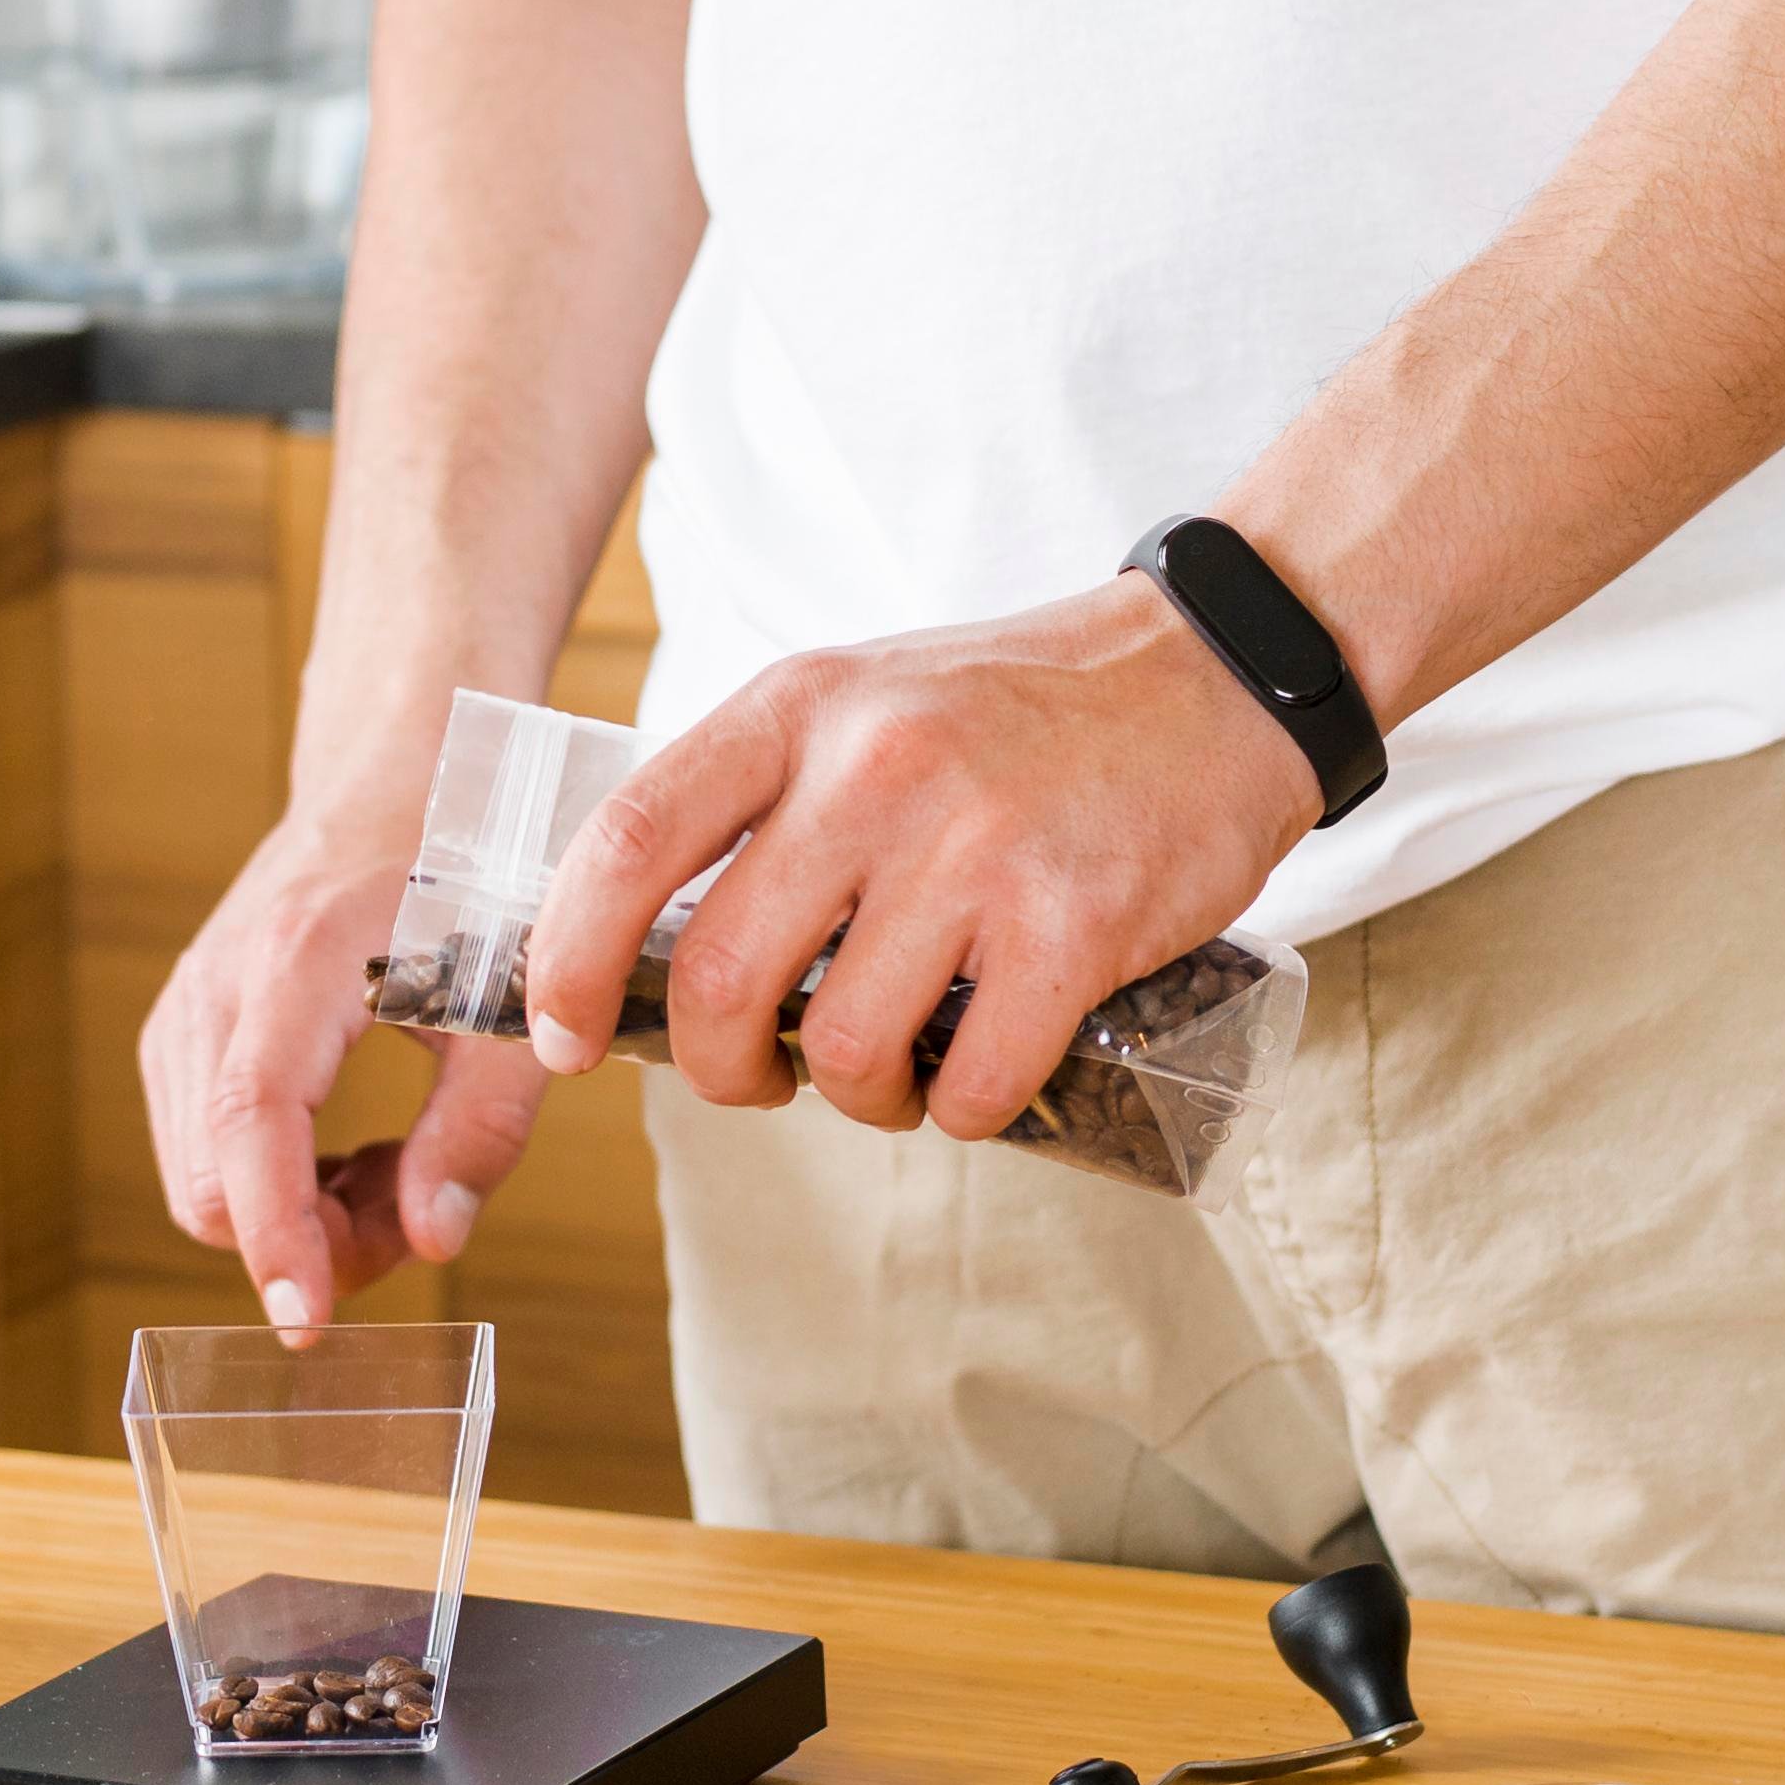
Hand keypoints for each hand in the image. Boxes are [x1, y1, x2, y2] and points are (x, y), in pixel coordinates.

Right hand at [141, 808, 551, 1330]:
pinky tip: (357, 1152)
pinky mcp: (188, 1022)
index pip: (252, 1122)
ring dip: (294, 1212)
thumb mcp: (515, 995)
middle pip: (211, 1178)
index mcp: (303, 959)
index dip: (274, 1234)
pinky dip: (274, 1178)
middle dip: (304, 1237)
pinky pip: (204, 1143)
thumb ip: (481, 1123)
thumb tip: (432, 1242)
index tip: (304, 1322)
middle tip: (414, 1214)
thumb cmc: (472, 874)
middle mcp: (219, 981)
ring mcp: (190, 1001)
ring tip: (399, 1172)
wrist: (406, 775)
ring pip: (200, 1174)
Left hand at [525, 575, 1318, 1137]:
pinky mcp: (1074, 922)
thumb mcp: (867, 704)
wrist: (1220, 672)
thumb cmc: (1024, 712)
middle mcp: (875, 768)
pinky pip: (972, 1080)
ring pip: (844, 1048)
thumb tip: (646, 950)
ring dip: (855, 1101)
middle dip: (719, 1070)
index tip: (563, 1032)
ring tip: (892, 1076)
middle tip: (759, 1079)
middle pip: (722, 977)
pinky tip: (980, 1076)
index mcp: (801, 707)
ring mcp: (977, 846)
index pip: (629, 841)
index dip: (568, 959)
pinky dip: (963, 1112)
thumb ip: (765, 801)